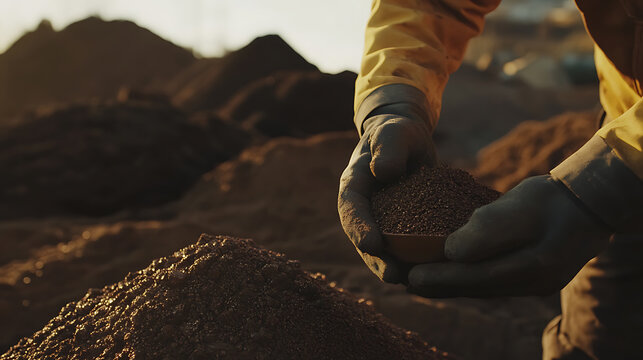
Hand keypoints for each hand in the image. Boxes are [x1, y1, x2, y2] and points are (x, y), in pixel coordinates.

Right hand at [338, 111, 435, 282]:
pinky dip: (418, 261)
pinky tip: (437, 273)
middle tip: (394, 276)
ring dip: (397, 269)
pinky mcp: (403, 230)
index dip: (359, 229)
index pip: (351, 210)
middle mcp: (365, 211)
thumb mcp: (393, 133)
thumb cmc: (397, 133)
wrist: (408, 140)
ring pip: (386, 252)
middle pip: (366, 241)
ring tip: (415, 283)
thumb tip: (383, 173)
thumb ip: (388, 148)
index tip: (371, 244)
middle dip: (378, 261)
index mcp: (354, 188)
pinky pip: (407, 248)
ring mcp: (383, 223)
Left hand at [407, 175, 612, 296]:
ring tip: (417, 282)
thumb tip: (450, 251)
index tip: (410, 278)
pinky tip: (449, 274)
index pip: (475, 277)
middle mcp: (531, 284)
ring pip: (481, 289)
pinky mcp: (530, 277)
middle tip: (404, 282)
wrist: (590, 203)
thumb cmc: (553, 198)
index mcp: (531, 267)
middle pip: (474, 289)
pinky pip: (490, 283)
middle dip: (438, 286)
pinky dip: (466, 280)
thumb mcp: (520, 205)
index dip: (440, 278)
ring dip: (449, 285)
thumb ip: (486, 229)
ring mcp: (533, 284)